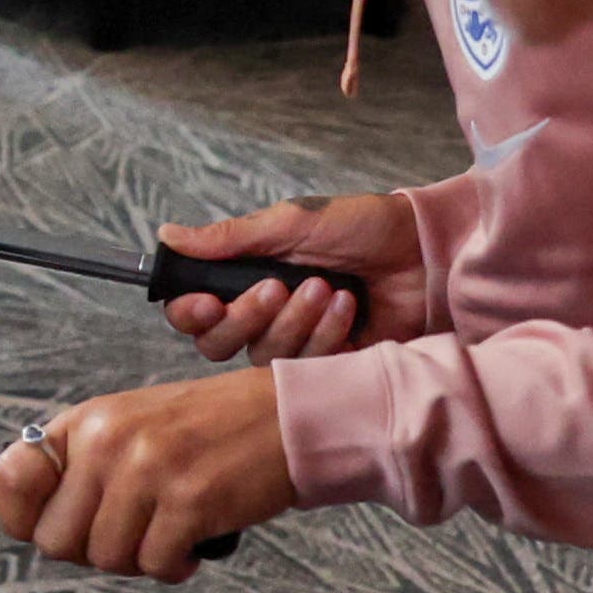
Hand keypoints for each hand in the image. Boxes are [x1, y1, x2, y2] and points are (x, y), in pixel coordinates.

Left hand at [0, 372, 295, 578]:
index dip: (26, 517)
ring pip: (106, 559)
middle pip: (56, 540)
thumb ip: (83, 465)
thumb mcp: (130, 425)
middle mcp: (108, 442)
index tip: (56, 525)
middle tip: (131, 535)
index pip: (12, 479)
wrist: (285, 418)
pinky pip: (156, 564)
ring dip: (140, 559)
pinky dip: (176, 566)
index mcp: (86, 422)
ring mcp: (147, 471)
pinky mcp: (189, 501)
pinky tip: (193, 541)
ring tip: (167, 533)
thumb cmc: (209, 428)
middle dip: (93, 550)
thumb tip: (36, 519)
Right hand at [156, 192, 423, 358]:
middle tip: (277, 287)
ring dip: (295, 322)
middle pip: (219, 344)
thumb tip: (168, 236)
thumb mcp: (290, 224)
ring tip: (328, 288)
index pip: (195, 312)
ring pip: (264, 357)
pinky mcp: (328, 365)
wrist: (423, 252)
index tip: (206, 303)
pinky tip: (348, 306)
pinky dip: (326, 335)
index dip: (190, 314)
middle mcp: (264, 316)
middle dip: (247, 318)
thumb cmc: (360, 228)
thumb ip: (229, 239)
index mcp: (245, 278)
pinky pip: (306, 369)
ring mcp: (296, 343)